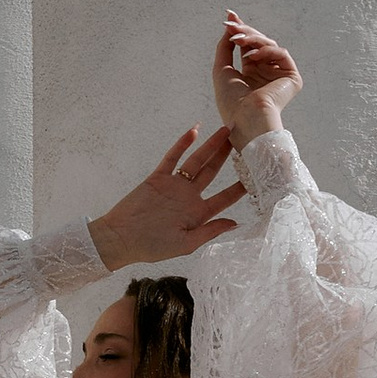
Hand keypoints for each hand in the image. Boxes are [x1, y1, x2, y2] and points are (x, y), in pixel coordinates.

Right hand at [88, 128, 244, 270]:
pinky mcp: (157, 178)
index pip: (224, 198)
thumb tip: (235, 223)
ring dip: (210, 146)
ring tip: (224, 131)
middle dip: (227, 156)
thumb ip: (209, 231)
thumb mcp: (185, 244)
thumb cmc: (151, 247)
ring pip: (195, 161)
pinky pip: (172, 158)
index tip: (256, 175)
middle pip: (213, 172)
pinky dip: (182, 145)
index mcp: (198, 214)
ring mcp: (173, 185)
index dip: (240, 187)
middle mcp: (188, 196)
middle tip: (242, 139)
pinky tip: (194, 131)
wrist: (120, 238)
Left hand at [212, 13, 302, 143]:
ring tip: (238, 40)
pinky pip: (281, 54)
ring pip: (269, 45)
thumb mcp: (221, 69)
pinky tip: (252, 56)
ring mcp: (279, 75)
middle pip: (258, 42)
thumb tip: (230, 26)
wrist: (246, 119)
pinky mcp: (292, 78)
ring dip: (252, 39)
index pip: (247, 46)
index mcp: (251, 74)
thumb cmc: (231, 102)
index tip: (229, 14)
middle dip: (245, 31)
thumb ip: (225, 47)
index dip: (240, 29)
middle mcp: (265, 73)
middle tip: (232, 25)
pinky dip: (267, 50)